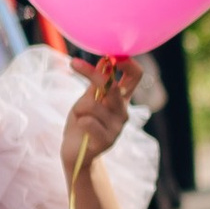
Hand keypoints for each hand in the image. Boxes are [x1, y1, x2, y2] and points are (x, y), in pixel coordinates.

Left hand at [61, 55, 142, 179]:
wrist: (76, 153)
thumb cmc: (81, 123)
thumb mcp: (88, 99)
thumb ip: (97, 83)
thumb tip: (104, 61)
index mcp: (121, 99)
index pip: (135, 76)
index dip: (128, 63)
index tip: (112, 55)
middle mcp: (123, 111)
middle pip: (112, 87)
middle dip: (93, 74)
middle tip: (74, 63)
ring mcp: (117, 127)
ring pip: (92, 104)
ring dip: (78, 108)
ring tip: (79, 118)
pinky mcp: (108, 140)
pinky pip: (88, 121)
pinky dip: (79, 122)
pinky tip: (82, 130)